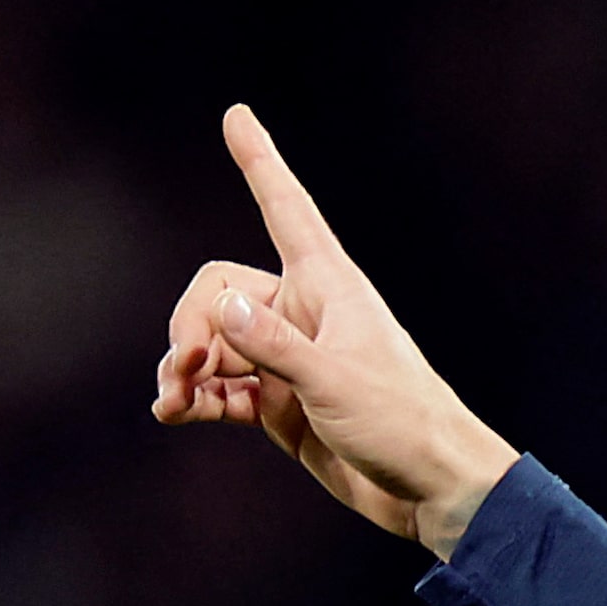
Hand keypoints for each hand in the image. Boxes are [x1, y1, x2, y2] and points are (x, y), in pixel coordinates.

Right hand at [150, 105, 520, 554]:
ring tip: (173, 401)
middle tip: (188, 366)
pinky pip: (220, 386)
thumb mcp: (334, 382)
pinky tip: (175, 413)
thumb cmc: (403, 424)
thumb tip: (218, 307)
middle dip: (192, 324)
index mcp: (327, 286)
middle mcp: (303, 313)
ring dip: (184, 366)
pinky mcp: (278, 402)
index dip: (260, 163)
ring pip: (213, 341)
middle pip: (218, 290)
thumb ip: (273, 344)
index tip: (236, 114)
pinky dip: (195, 396)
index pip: (285, 209)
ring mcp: (288, 358)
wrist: (433, 490)